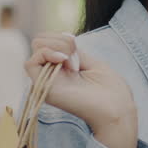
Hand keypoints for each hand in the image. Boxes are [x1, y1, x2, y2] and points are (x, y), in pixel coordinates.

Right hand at [26, 33, 137, 147]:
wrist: (116, 110)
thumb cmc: (111, 91)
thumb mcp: (92, 62)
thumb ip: (74, 51)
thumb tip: (62, 37)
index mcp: (63, 69)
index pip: (48, 41)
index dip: (61, 37)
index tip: (77, 47)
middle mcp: (52, 74)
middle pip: (39, 41)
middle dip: (59, 40)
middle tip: (76, 56)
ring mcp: (47, 81)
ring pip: (36, 47)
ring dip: (58, 46)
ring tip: (74, 63)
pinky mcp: (43, 88)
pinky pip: (30, 63)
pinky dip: (47, 54)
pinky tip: (65, 61)